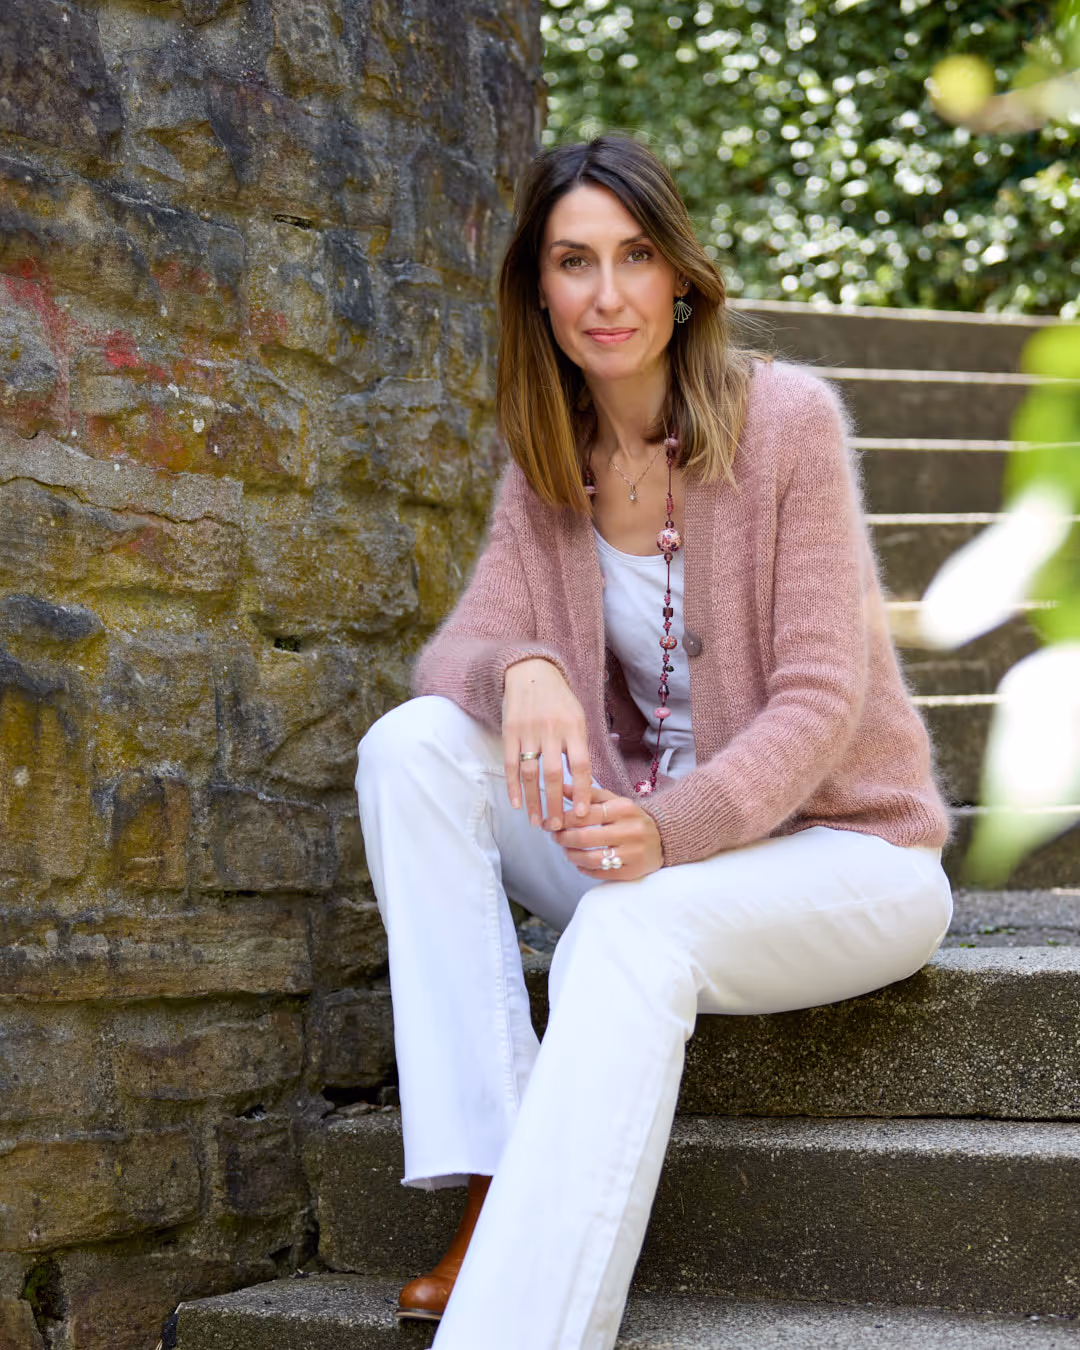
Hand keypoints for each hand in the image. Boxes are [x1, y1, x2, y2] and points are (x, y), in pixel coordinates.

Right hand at [502, 658, 592, 830]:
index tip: (582, 813)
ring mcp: (528, 731)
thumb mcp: (578, 717)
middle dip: (555, 803)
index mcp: (574, 726)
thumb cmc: (559, 701)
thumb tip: (585, 785)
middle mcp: (551, 729)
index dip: (583, 790)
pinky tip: (516, 804)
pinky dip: (513, 785)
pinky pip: (510, 764)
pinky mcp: (509, 732)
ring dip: (533, 801)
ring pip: (531, 773)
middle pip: (554, 774)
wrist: (531, 673)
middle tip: (557, 826)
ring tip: (536, 821)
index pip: (581, 765)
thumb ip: (580, 747)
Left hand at [552, 785, 663, 881]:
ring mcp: (632, 853)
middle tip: (555, 837)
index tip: (551, 821)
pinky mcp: (632, 871)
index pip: (585, 814)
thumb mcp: (613, 801)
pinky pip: (601, 873)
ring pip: (591, 859)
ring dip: (571, 855)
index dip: (563, 819)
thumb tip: (560, 787)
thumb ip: (587, 794)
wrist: (663, 838)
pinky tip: (579, 863)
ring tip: (566, 850)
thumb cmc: (630, 818)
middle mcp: (630, 830)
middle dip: (563, 838)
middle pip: (585, 838)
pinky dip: (584, 869)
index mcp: (624, 809)